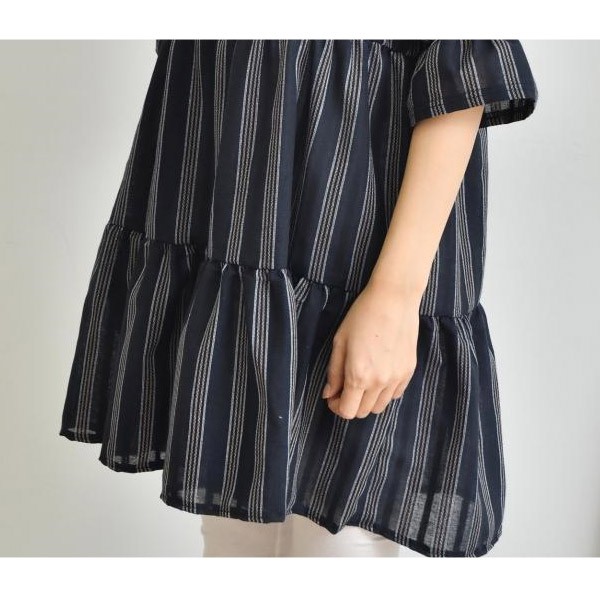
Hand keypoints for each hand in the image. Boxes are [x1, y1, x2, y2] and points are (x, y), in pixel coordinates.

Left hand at [321, 280, 420, 419]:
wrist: (394, 300)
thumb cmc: (362, 316)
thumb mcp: (340, 342)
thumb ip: (334, 372)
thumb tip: (328, 393)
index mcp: (358, 375)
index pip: (347, 411)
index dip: (335, 407)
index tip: (332, 396)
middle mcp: (379, 382)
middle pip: (363, 412)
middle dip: (350, 404)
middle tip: (344, 388)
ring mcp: (397, 378)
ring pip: (380, 407)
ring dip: (367, 400)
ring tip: (361, 381)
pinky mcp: (409, 371)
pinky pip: (395, 395)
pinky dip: (384, 392)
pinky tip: (378, 375)